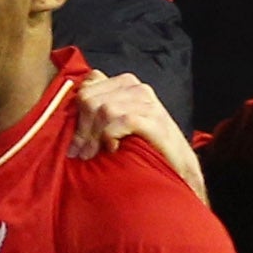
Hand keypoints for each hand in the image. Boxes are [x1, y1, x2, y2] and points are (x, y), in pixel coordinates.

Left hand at [69, 73, 204, 200]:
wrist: (179, 168)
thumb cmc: (145, 147)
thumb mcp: (118, 124)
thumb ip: (99, 107)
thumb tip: (73, 100)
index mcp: (125, 85)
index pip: (88, 85)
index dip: (76, 113)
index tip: (74, 141)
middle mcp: (137, 89)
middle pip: (91, 98)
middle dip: (81, 128)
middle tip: (81, 152)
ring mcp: (148, 104)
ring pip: (105, 109)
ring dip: (93, 136)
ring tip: (93, 154)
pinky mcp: (155, 121)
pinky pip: (123, 120)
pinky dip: (111, 136)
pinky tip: (112, 149)